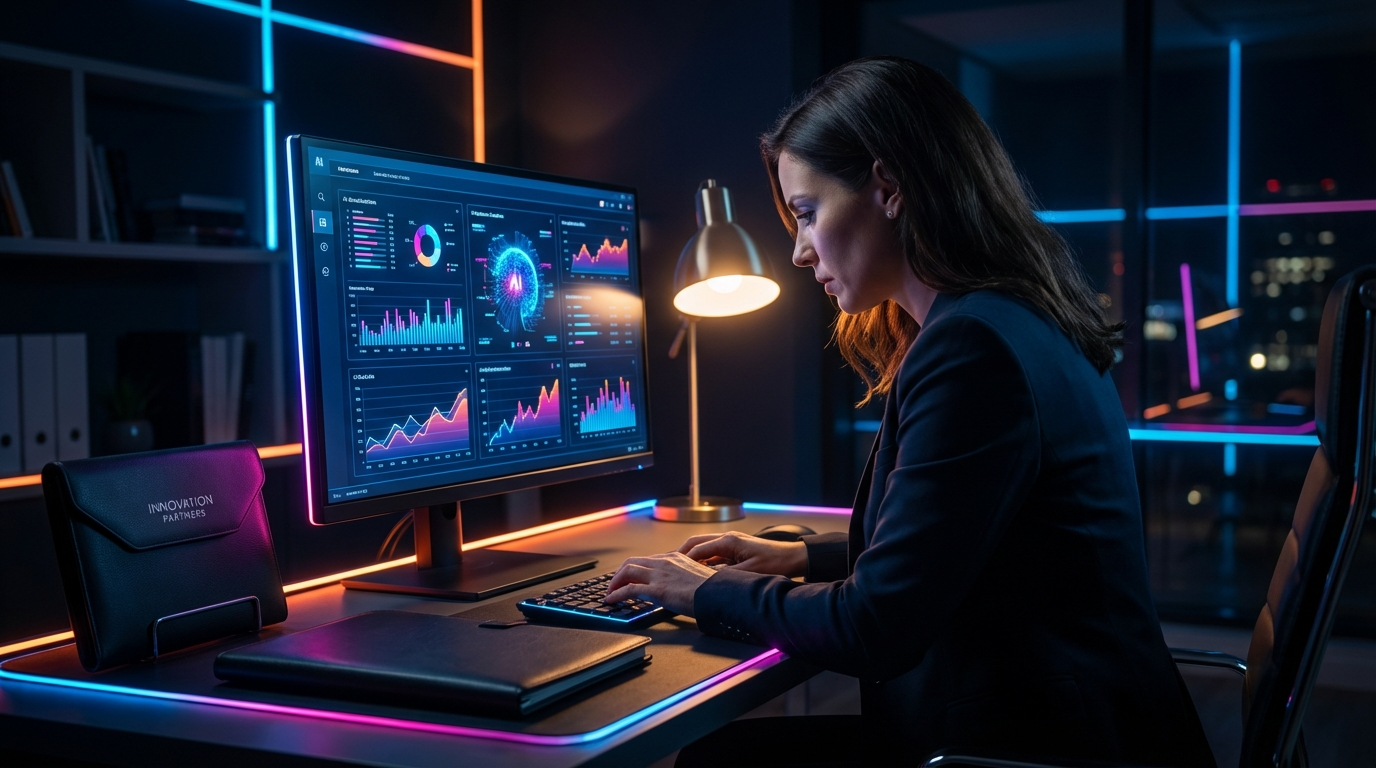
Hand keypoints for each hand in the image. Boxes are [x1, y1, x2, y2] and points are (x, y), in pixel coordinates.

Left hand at [604, 552, 716, 615]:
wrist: (721, 595)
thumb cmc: (714, 589)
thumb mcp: (698, 577)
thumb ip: (685, 578)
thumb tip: (680, 587)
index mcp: (675, 558)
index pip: (647, 560)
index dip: (634, 569)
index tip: (628, 577)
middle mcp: (665, 562)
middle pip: (632, 562)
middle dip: (619, 573)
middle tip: (614, 584)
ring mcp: (660, 574)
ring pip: (627, 571)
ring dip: (614, 582)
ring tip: (609, 592)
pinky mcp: (657, 589)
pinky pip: (629, 589)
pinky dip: (616, 594)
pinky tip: (611, 600)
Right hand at [677, 531, 807, 577]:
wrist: (793, 557)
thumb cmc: (775, 563)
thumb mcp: (748, 573)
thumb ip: (725, 575)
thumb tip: (705, 580)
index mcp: (728, 541)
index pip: (697, 549)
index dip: (682, 560)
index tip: (670, 569)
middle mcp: (727, 538)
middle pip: (695, 543)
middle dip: (680, 554)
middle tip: (667, 566)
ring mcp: (730, 542)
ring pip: (702, 547)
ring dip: (690, 557)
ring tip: (678, 569)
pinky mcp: (735, 548)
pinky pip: (712, 553)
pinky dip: (702, 560)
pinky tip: (697, 571)